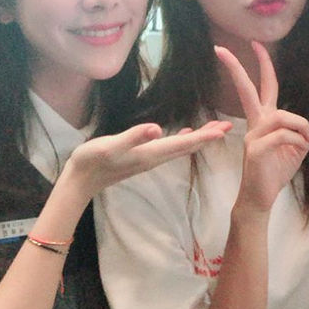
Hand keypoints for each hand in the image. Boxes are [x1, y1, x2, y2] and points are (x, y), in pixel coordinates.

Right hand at [63, 120, 230, 199]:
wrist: (79, 181)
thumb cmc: (92, 160)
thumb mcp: (110, 145)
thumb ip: (133, 137)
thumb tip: (155, 128)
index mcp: (151, 153)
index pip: (184, 144)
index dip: (205, 137)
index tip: (225, 130)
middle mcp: (155, 157)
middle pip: (188, 147)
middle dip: (209, 137)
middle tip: (229, 126)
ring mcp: (149, 158)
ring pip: (181, 147)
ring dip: (199, 138)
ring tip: (215, 130)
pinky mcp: (142, 157)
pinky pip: (169, 147)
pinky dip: (182, 140)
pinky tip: (186, 133)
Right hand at [215, 41, 308, 213]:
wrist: (260, 198)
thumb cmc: (275, 172)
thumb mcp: (296, 150)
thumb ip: (304, 135)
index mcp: (264, 119)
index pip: (264, 86)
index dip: (263, 65)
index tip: (256, 43)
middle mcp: (255, 123)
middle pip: (248, 89)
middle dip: (242, 66)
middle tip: (230, 46)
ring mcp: (253, 135)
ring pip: (282, 116)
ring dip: (301, 126)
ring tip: (307, 140)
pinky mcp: (256, 148)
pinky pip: (284, 135)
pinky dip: (298, 140)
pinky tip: (302, 148)